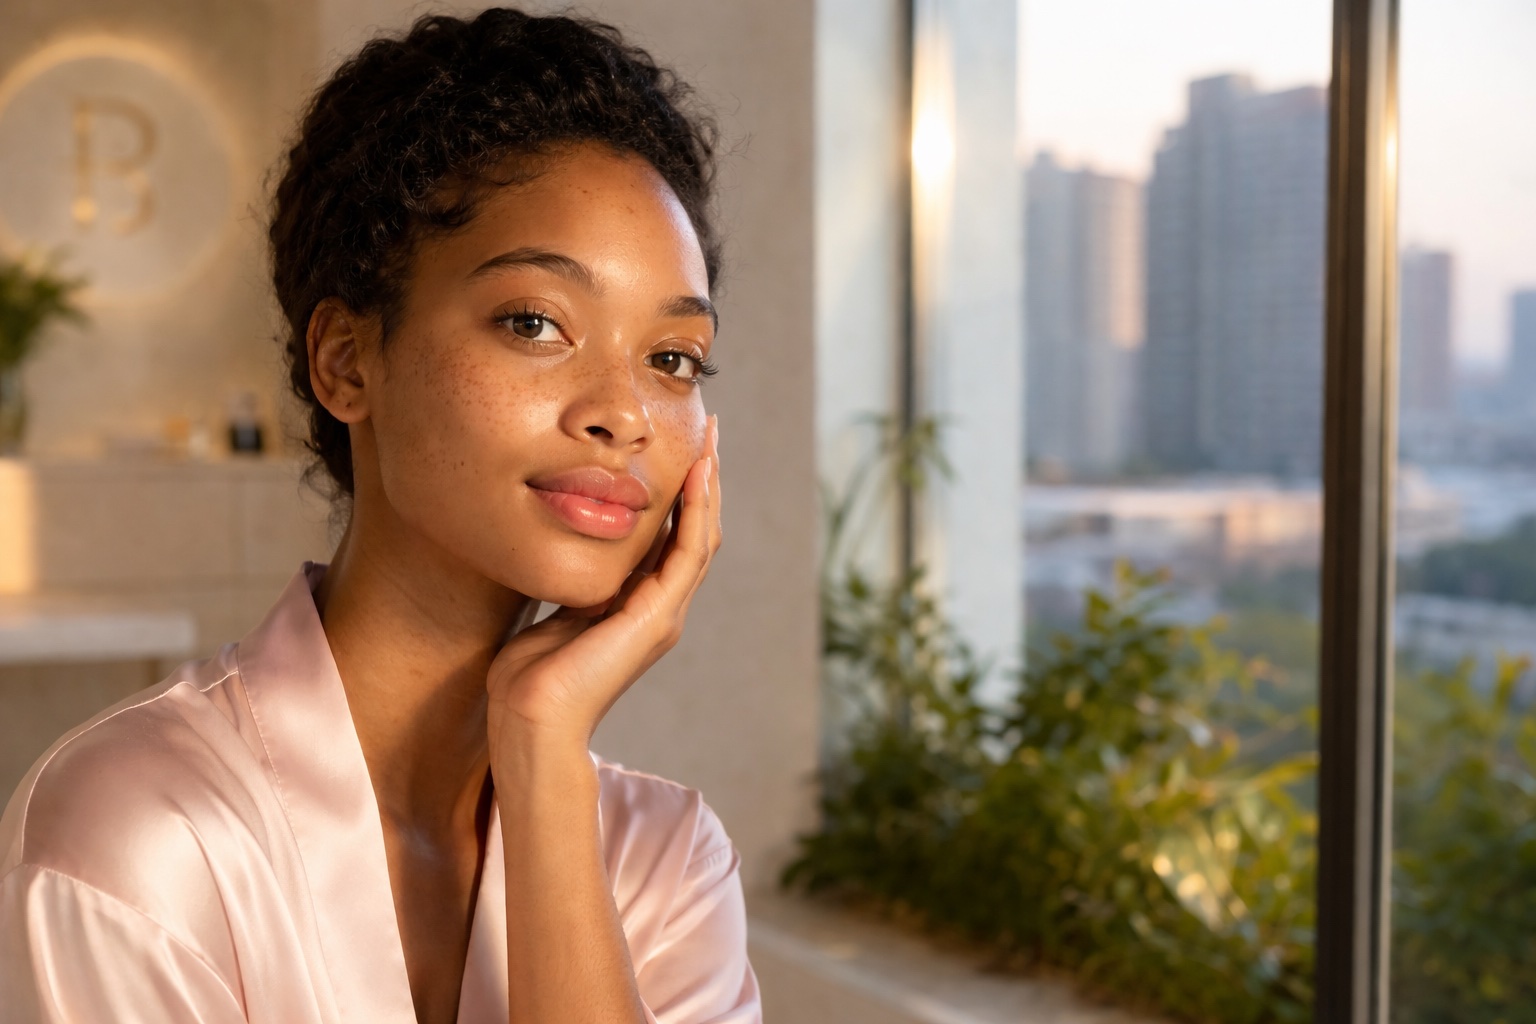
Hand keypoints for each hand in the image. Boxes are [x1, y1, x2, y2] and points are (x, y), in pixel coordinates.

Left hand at [485, 416, 722, 756]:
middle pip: (696, 533)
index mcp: (638, 609)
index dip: (681, 494)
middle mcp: (660, 610)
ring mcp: (664, 615)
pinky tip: (697, 478)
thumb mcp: (556, 612)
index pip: (672, 540)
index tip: (682, 449)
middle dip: (704, 481)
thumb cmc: (529, 677)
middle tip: (710, 431)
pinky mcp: (657, 618)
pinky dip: (696, 513)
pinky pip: (687, 553)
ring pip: (701, 538)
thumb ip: (573, 585)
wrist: (530, 720)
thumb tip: (563, 549)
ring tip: (711, 443)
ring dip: (709, 488)